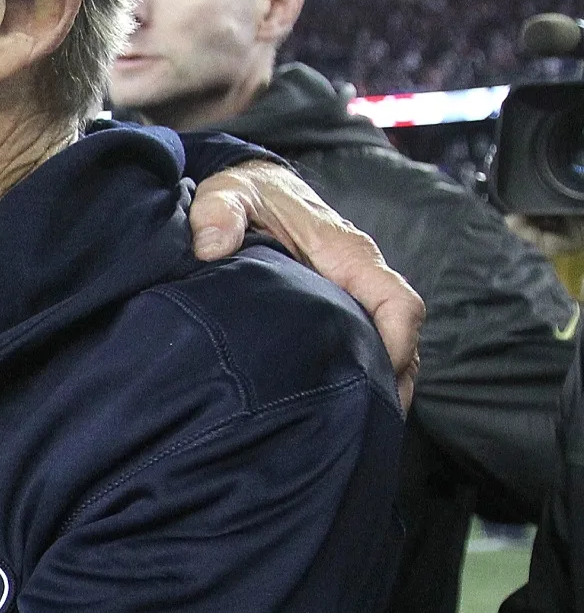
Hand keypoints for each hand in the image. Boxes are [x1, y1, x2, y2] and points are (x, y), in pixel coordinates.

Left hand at [191, 159, 422, 409]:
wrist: (251, 185)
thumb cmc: (244, 192)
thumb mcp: (226, 194)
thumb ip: (217, 212)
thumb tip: (210, 247)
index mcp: (346, 253)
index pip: (397, 303)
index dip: (398, 345)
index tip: (376, 383)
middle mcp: (360, 275)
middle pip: (401, 335)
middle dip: (393, 380)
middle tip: (366, 426)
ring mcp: (353, 291)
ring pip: (388, 344)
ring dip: (381, 382)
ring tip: (357, 427)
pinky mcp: (339, 303)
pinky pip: (366, 340)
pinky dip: (364, 372)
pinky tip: (340, 404)